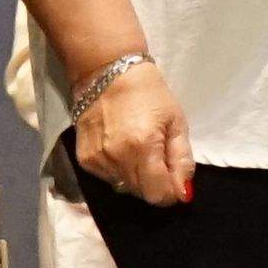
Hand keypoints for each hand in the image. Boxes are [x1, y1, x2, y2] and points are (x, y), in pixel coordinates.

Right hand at [74, 60, 192, 207]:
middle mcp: (117, 158)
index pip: (158, 194)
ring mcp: (97, 160)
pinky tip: (120, 148)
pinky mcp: (84, 159)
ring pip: (123, 187)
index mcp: (143, 147)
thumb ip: (182, 161)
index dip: (170, 192)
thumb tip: (183, 194)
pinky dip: (117, 170)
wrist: (107, 72)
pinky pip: (107, 178)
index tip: (173, 179)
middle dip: (154, 183)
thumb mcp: (176, 122)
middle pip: (141, 193)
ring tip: (137, 149)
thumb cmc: (149, 94)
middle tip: (156, 156)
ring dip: (135, 177)